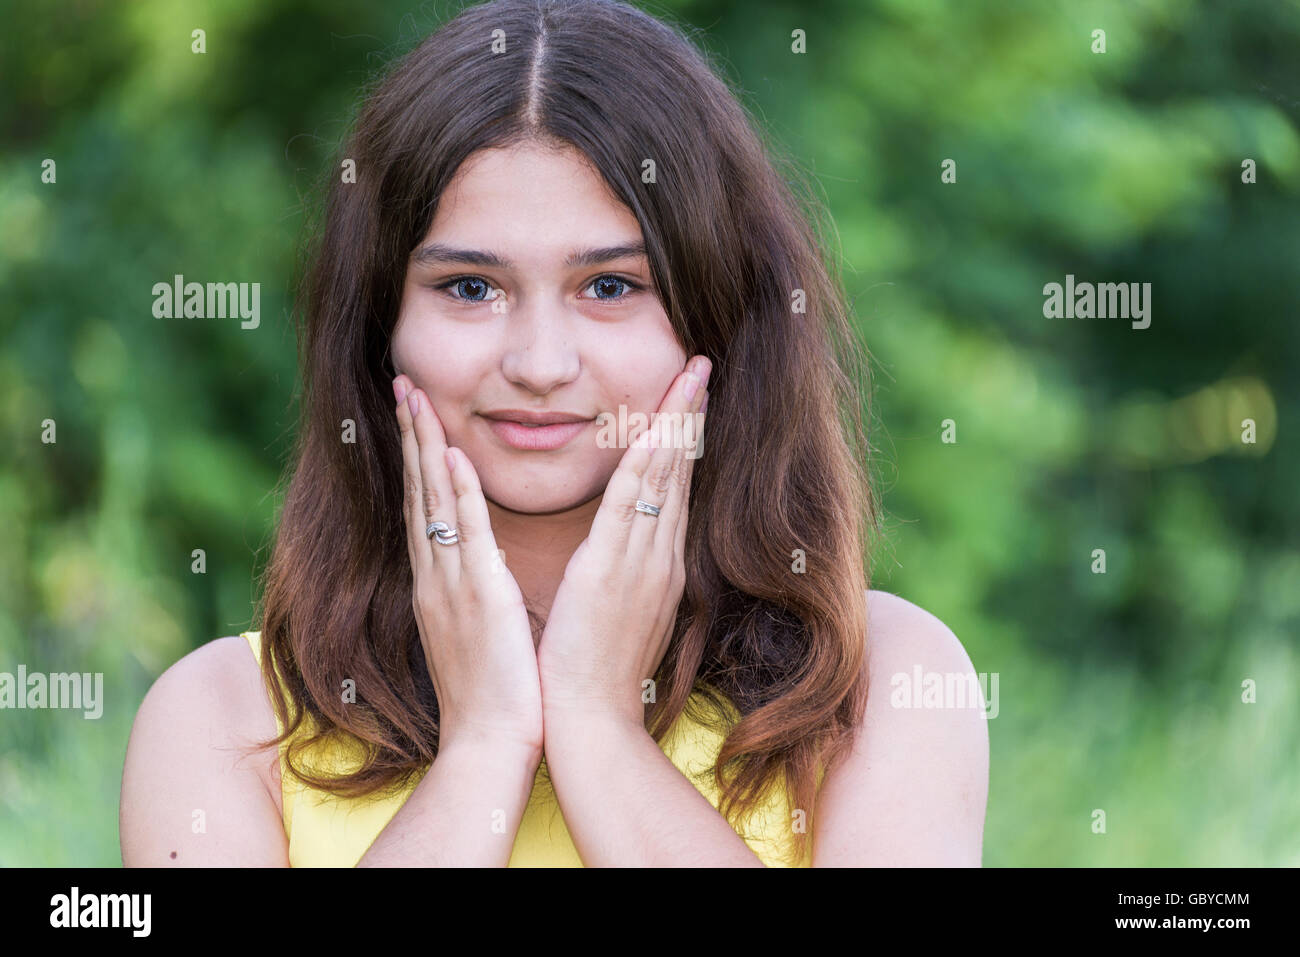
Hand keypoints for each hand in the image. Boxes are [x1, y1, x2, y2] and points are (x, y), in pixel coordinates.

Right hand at [394, 375, 543, 758]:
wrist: (492, 744)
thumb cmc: (494, 693)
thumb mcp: (480, 629)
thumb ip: (477, 591)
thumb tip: (484, 566)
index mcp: (441, 582)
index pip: (426, 505)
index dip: (419, 457)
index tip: (415, 414)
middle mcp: (437, 575)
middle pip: (419, 491)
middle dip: (411, 435)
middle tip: (403, 384)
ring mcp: (452, 584)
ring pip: (434, 501)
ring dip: (424, 446)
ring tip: (415, 397)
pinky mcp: (478, 597)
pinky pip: (464, 535)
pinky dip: (455, 494)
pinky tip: (450, 456)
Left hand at [536, 355, 711, 728]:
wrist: (591, 722)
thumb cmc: (595, 676)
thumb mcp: (617, 617)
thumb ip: (622, 581)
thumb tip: (617, 561)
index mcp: (658, 568)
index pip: (674, 491)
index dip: (681, 443)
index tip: (687, 403)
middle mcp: (660, 558)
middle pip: (679, 473)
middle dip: (690, 416)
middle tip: (701, 367)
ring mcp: (642, 561)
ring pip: (664, 476)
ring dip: (677, 421)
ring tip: (691, 374)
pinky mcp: (613, 568)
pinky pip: (633, 500)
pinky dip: (643, 457)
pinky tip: (653, 423)